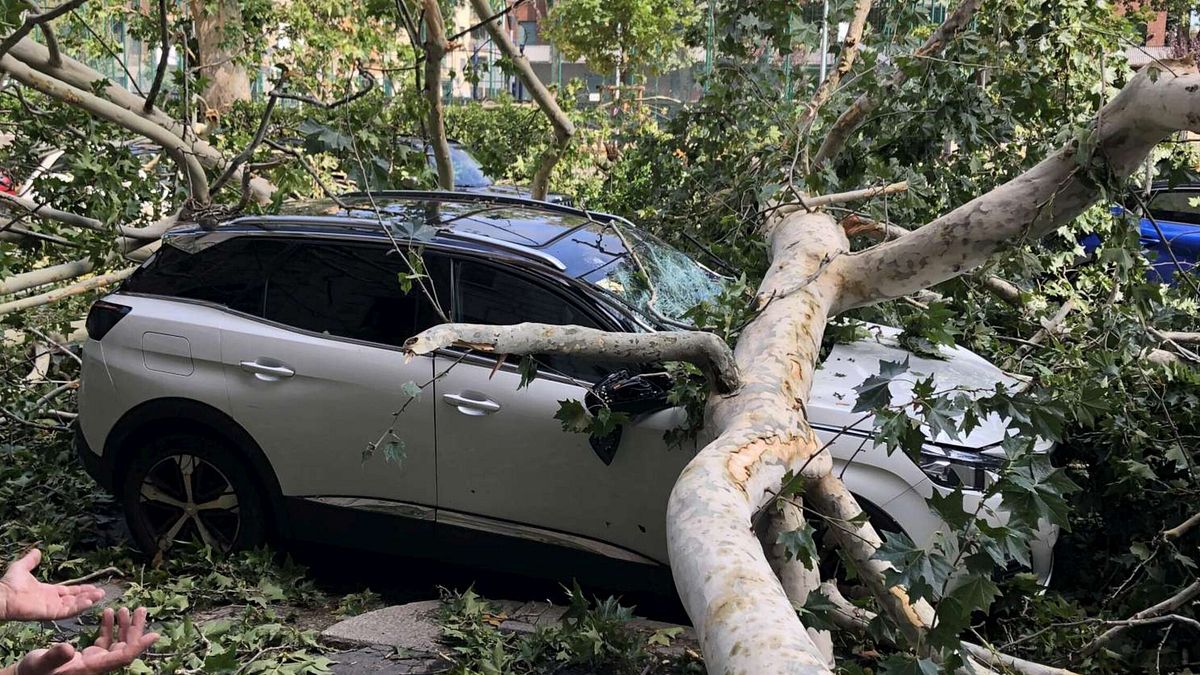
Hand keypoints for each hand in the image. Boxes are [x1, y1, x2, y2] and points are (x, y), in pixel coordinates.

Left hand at [0, 550, 104, 620]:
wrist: (2, 596)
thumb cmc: (9, 584)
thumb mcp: (21, 568)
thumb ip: (30, 561)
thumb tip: (37, 551)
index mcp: (47, 592)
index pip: (68, 592)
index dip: (80, 589)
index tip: (93, 586)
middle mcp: (52, 601)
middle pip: (74, 599)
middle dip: (88, 595)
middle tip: (101, 592)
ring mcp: (51, 608)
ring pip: (73, 605)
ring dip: (87, 600)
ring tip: (99, 595)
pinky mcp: (50, 613)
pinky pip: (67, 611)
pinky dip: (79, 607)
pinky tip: (89, 601)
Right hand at [13, 608, 158, 674]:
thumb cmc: (34, 672)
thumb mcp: (41, 664)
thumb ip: (55, 656)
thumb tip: (68, 649)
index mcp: (92, 668)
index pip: (122, 657)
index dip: (139, 646)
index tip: (155, 634)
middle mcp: (98, 665)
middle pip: (125, 647)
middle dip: (135, 629)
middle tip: (141, 609)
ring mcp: (95, 660)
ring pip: (118, 643)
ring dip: (124, 626)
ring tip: (127, 608)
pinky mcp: (89, 656)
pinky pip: (105, 641)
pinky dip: (109, 627)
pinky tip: (109, 613)